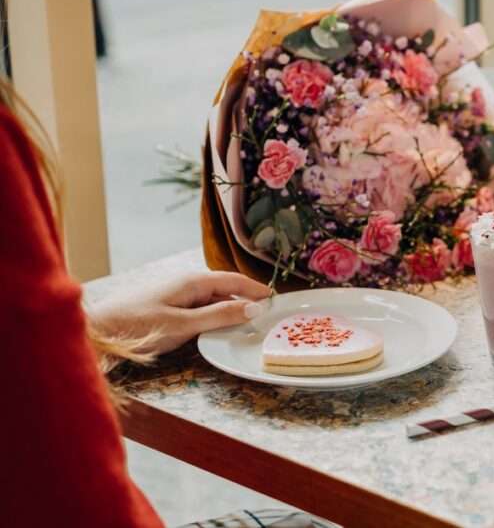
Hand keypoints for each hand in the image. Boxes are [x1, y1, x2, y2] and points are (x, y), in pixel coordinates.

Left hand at [86, 272, 271, 356]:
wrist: (97, 331)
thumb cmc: (138, 326)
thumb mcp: (184, 325)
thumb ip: (219, 316)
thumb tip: (253, 308)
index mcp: (193, 281)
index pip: (234, 280)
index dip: (256, 288)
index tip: (276, 297)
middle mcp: (186, 283)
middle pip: (224, 288)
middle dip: (245, 299)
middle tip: (266, 314)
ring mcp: (175, 294)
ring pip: (211, 299)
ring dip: (229, 309)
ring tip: (246, 324)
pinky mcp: (166, 306)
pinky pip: (199, 307)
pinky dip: (213, 315)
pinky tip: (216, 328)